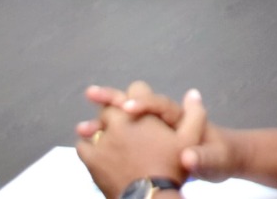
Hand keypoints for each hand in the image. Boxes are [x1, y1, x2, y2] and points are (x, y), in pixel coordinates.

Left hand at [76, 84, 220, 196]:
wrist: (150, 198)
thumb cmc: (170, 169)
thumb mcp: (189, 141)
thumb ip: (194, 115)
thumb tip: (193, 93)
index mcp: (141, 114)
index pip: (136, 89)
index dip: (140, 96)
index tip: (140, 106)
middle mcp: (118, 123)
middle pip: (111, 106)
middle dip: (116, 112)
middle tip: (123, 123)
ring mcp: (102, 141)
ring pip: (94, 125)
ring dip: (99, 128)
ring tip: (106, 137)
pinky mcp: (92, 160)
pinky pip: (82, 146)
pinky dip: (87, 146)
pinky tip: (96, 152)